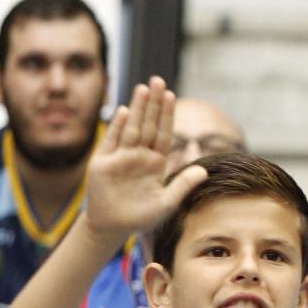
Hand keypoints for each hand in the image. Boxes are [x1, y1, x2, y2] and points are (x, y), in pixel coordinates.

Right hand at [84, 78, 208, 236]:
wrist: (113, 227)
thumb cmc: (141, 216)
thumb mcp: (167, 203)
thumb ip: (183, 186)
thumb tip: (204, 170)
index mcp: (155, 162)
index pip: (163, 133)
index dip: (167, 115)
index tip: (172, 95)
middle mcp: (139, 155)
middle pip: (148, 124)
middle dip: (153, 103)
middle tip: (158, 80)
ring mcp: (120, 157)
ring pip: (131, 128)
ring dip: (137, 108)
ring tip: (143, 88)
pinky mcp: (103, 163)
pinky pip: (112, 141)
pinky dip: (117, 126)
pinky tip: (123, 111)